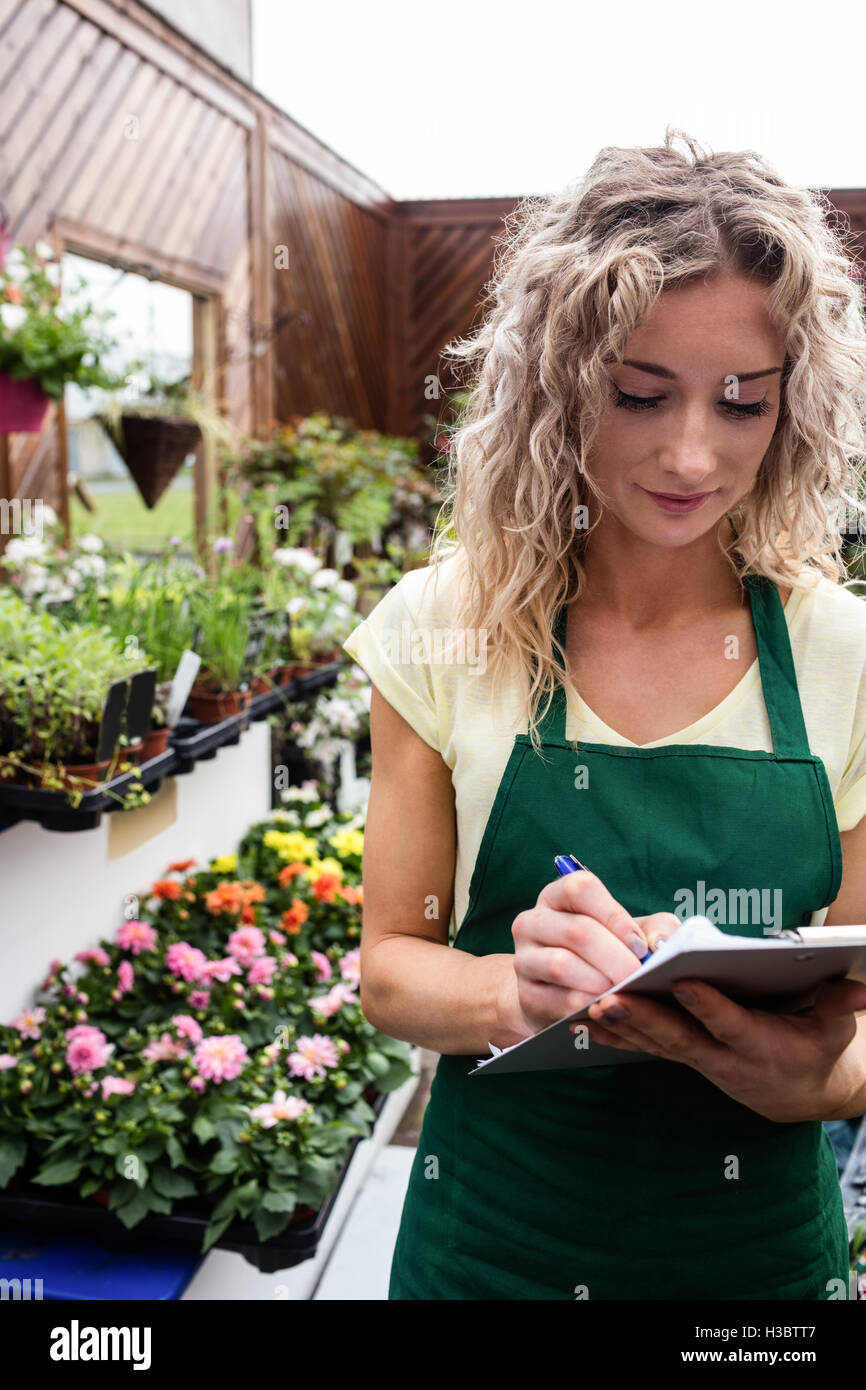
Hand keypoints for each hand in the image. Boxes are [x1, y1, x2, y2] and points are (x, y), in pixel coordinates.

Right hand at [498, 869, 680, 1037]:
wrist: (563, 992)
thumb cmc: (606, 953)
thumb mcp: (632, 933)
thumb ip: (656, 928)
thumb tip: (661, 944)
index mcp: (558, 896)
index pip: (580, 889)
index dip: (614, 916)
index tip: (640, 945)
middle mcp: (533, 921)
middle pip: (577, 931)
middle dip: (615, 957)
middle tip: (639, 977)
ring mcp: (524, 958)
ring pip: (562, 965)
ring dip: (600, 982)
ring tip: (623, 993)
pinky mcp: (526, 994)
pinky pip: (557, 1000)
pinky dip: (587, 1006)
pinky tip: (606, 1009)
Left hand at [577, 975, 865, 1121]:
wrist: (802, 1090)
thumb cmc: (817, 1045)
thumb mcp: (835, 1027)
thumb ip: (841, 1005)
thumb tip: (858, 988)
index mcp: (762, 1045)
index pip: (732, 1025)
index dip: (708, 1007)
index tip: (684, 982)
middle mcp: (724, 1058)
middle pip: (678, 1038)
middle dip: (643, 1019)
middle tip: (608, 999)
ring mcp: (699, 1061)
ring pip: (653, 1044)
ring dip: (618, 1028)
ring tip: (583, 1007)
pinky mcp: (683, 1057)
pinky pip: (644, 1048)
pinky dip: (614, 1036)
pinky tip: (581, 1021)